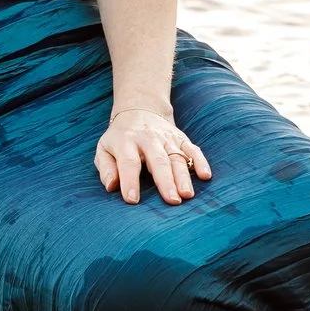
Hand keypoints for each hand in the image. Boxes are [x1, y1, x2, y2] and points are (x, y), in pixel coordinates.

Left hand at [95, 106, 213, 205]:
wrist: (139, 110)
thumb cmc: (119, 139)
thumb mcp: (104, 149)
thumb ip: (106, 168)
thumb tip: (111, 186)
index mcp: (126, 141)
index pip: (128, 162)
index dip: (129, 181)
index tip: (132, 200)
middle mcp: (148, 138)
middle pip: (158, 160)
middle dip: (165, 181)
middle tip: (172, 200)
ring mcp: (167, 138)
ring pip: (177, 157)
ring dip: (183, 176)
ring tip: (187, 195)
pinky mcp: (181, 138)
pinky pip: (192, 149)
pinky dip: (200, 161)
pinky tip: (205, 175)